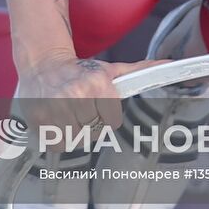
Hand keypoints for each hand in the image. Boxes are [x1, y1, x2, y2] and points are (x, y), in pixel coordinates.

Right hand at [16, 52, 161, 137]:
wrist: (43, 64)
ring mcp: (56, 109)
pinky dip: (58, 138)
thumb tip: (169, 64)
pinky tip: (57, 120)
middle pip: (94, 130)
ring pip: (76, 139)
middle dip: (89, 121)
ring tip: (69, 113)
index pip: (112, 119)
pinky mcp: (39, 121)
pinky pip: (58, 144)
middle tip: (80, 107)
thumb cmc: (81, 70)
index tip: (97, 102)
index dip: (105, 114)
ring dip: (74, 130)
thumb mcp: (110, 69)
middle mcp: (77, 95)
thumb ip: (140, 70)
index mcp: (97, 83)